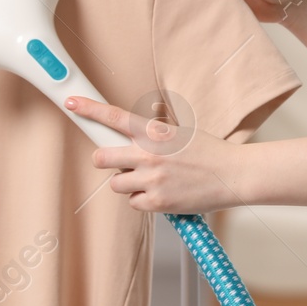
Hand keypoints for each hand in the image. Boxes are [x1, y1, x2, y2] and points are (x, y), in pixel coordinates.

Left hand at [65, 95, 248, 213]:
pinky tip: (161, 194)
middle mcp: (150, 154)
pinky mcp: (157, 202)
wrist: (234, 175)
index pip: (115, 117)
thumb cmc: (211, 153)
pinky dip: (143, 200)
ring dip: (127, 183)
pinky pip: (133, 202)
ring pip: (116, 184)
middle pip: (102, 157)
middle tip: (118, 163)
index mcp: (156, 132)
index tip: (72, 103)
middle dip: (105, 160)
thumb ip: (154, 136)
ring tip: (151, 180)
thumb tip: (132, 140)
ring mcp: (153, 179)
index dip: (89, 110)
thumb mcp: (180, 134)